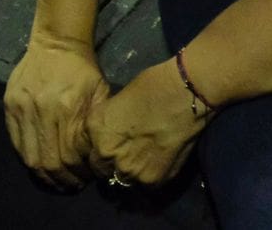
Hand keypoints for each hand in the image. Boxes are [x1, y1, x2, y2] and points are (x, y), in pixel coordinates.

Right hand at [4, 34, 109, 190]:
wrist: (56, 42)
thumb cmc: (82, 70)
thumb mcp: (100, 92)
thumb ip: (96, 125)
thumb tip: (96, 158)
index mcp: (68, 107)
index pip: (71, 156)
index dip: (78, 173)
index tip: (86, 178)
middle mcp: (43, 109)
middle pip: (49, 161)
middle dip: (62, 180)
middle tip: (72, 184)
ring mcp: (22, 108)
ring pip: (30, 157)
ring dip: (44, 175)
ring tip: (56, 180)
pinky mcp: (9, 105)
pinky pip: (16, 142)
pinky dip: (27, 159)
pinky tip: (39, 164)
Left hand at [85, 60, 206, 187]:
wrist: (183, 94)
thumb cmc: (152, 86)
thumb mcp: (117, 101)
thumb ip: (109, 125)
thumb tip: (111, 136)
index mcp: (94, 128)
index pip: (88, 150)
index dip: (100, 149)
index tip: (112, 146)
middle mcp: (105, 152)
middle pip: (102, 169)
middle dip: (112, 163)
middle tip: (129, 153)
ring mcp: (128, 169)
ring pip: (123, 179)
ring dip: (131, 171)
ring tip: (145, 157)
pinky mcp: (151, 180)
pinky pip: (145, 185)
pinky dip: (150, 175)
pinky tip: (159, 160)